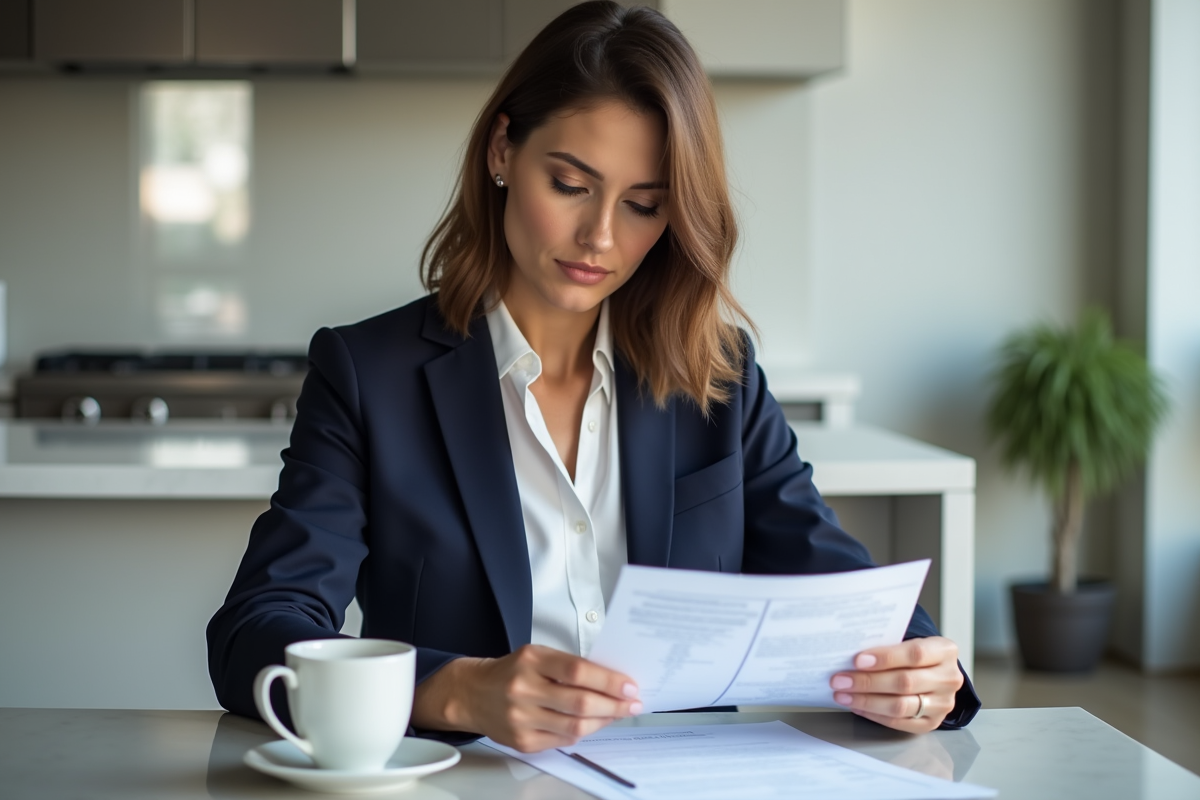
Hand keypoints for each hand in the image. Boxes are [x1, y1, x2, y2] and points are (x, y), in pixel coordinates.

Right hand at [412, 644, 641, 751]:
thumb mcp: (537, 655)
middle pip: (580, 703)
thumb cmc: (511, 672)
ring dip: (603, 721)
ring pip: (575, 726)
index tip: (629, 686)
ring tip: (617, 713)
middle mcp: (523, 690)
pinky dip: (583, 732)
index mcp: (530, 661)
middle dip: (614, 705)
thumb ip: (570, 666)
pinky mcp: (522, 741)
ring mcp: (521, 719)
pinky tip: (593, 724)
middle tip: (632, 703)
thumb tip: (611, 681)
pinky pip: (563, 740)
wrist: (472, 693)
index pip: (578, 671)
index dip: (608, 680)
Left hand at [829, 636, 962, 732]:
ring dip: (866, 701)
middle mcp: (949, 678)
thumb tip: (849, 653)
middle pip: (905, 682)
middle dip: (868, 682)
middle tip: (840, 680)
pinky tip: (856, 706)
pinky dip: (874, 715)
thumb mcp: (910, 642)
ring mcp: (942, 704)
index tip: (857, 660)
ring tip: (843, 695)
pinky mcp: (932, 723)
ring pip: (900, 706)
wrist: (935, 674)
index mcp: (945, 651)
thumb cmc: (914, 655)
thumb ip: (887, 646)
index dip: (885, 658)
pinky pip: (899, 722)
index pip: (915, 654)